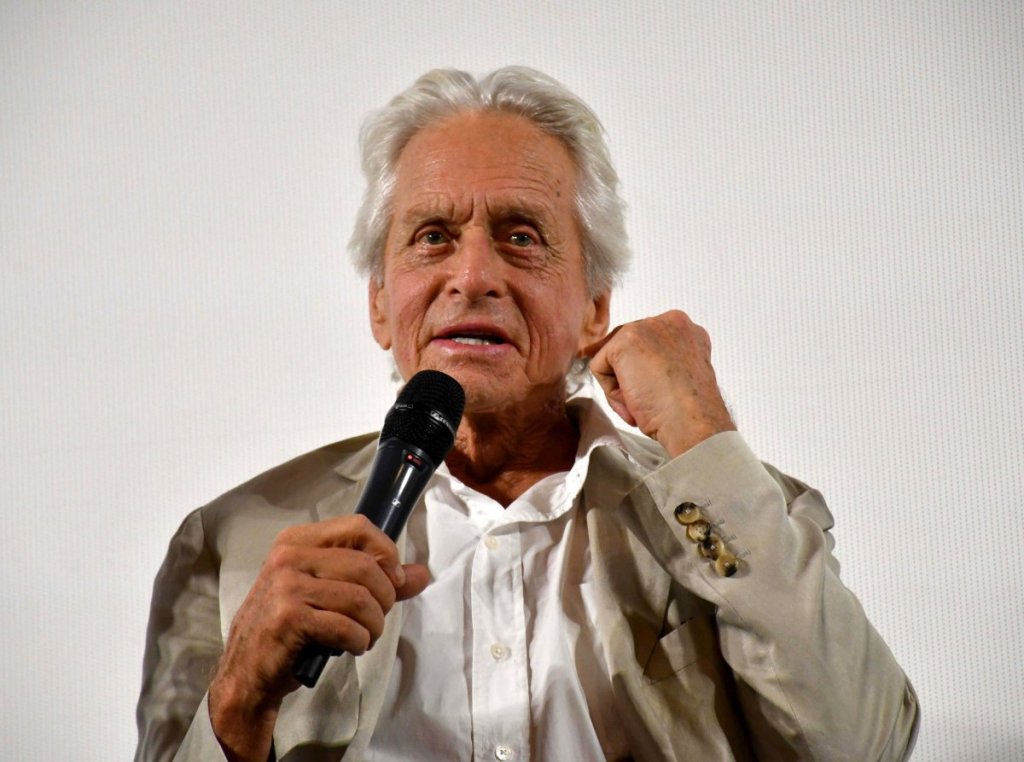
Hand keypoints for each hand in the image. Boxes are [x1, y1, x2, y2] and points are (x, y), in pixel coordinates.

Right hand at [208, 514, 428, 760]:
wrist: (246, 673)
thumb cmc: (290, 629)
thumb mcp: (328, 594)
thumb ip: (377, 581)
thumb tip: (421, 575)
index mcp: (297, 540)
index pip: (358, 527)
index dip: (386, 553)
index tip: (393, 579)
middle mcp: (289, 556)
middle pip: (365, 566)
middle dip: (384, 598)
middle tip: (377, 618)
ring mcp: (286, 586)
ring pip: (360, 598)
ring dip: (374, 624)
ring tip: (366, 635)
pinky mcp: (289, 618)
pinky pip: (346, 626)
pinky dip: (360, 641)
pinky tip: (353, 646)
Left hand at [581, 310, 735, 457]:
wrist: (692, 422)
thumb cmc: (689, 411)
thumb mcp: (679, 376)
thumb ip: (659, 361)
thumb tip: (628, 365)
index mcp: (685, 329)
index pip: (648, 343)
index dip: (644, 372)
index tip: (657, 391)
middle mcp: (669, 320)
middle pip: (628, 347)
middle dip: (632, 378)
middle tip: (653, 401)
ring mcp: (647, 327)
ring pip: (614, 359)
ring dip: (624, 387)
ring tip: (648, 401)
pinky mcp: (625, 341)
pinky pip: (599, 368)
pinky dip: (611, 392)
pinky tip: (636, 399)